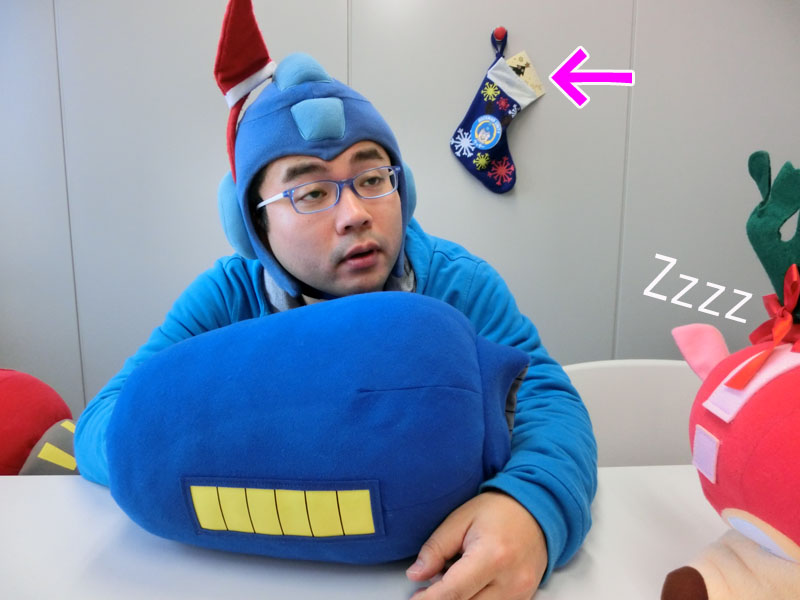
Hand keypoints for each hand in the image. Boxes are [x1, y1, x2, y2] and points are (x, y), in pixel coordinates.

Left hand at [406, 491, 546, 599]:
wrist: (537, 510)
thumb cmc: (498, 511)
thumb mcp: (460, 518)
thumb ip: (436, 548)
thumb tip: (416, 574)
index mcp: (493, 556)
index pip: (454, 592)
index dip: (429, 599)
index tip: (415, 598)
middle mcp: (511, 580)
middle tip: (427, 590)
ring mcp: (521, 593)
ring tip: (450, 584)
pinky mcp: (524, 598)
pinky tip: (469, 588)